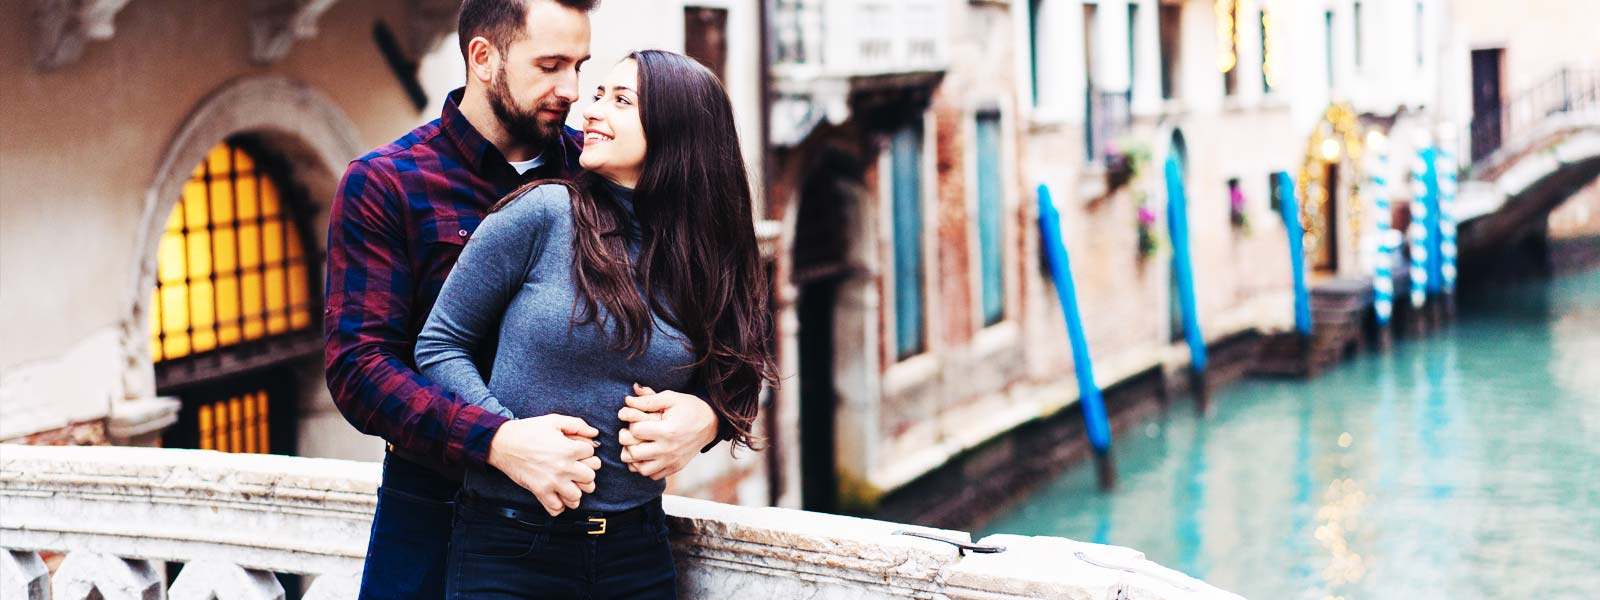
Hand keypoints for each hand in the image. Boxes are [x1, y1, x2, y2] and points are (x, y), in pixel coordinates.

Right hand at [487, 414, 601, 515]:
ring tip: (569, 484)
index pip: (593, 455)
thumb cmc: (528, 431)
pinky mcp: (540, 492)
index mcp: (569, 449)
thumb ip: (578, 425)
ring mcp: (552, 482)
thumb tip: (594, 434)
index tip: (577, 451)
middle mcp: (564, 468)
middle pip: (590, 478)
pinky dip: (559, 505)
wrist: (503, 443)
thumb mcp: (554, 421)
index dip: (586, 452)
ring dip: (575, 492)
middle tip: (577, 469)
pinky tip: (557, 495)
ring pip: (576, 497)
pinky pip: (556, 508)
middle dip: (586, 473)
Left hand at [617, 384, 718, 480]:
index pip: (635, 431)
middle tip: (630, 433)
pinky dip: (645, 467)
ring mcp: (671, 461)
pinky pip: (652, 476)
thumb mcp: (670, 398)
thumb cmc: (689, 408)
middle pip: (633, 453)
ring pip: (640, 469)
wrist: (710, 423)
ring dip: (633, 458)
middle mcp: (668, 449)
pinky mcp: (675, 468)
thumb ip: (648, 400)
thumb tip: (627, 401)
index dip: (630, 423)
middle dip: (627, 441)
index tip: (634, 419)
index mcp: (667, 431)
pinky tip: (646, 455)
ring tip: (636, 445)